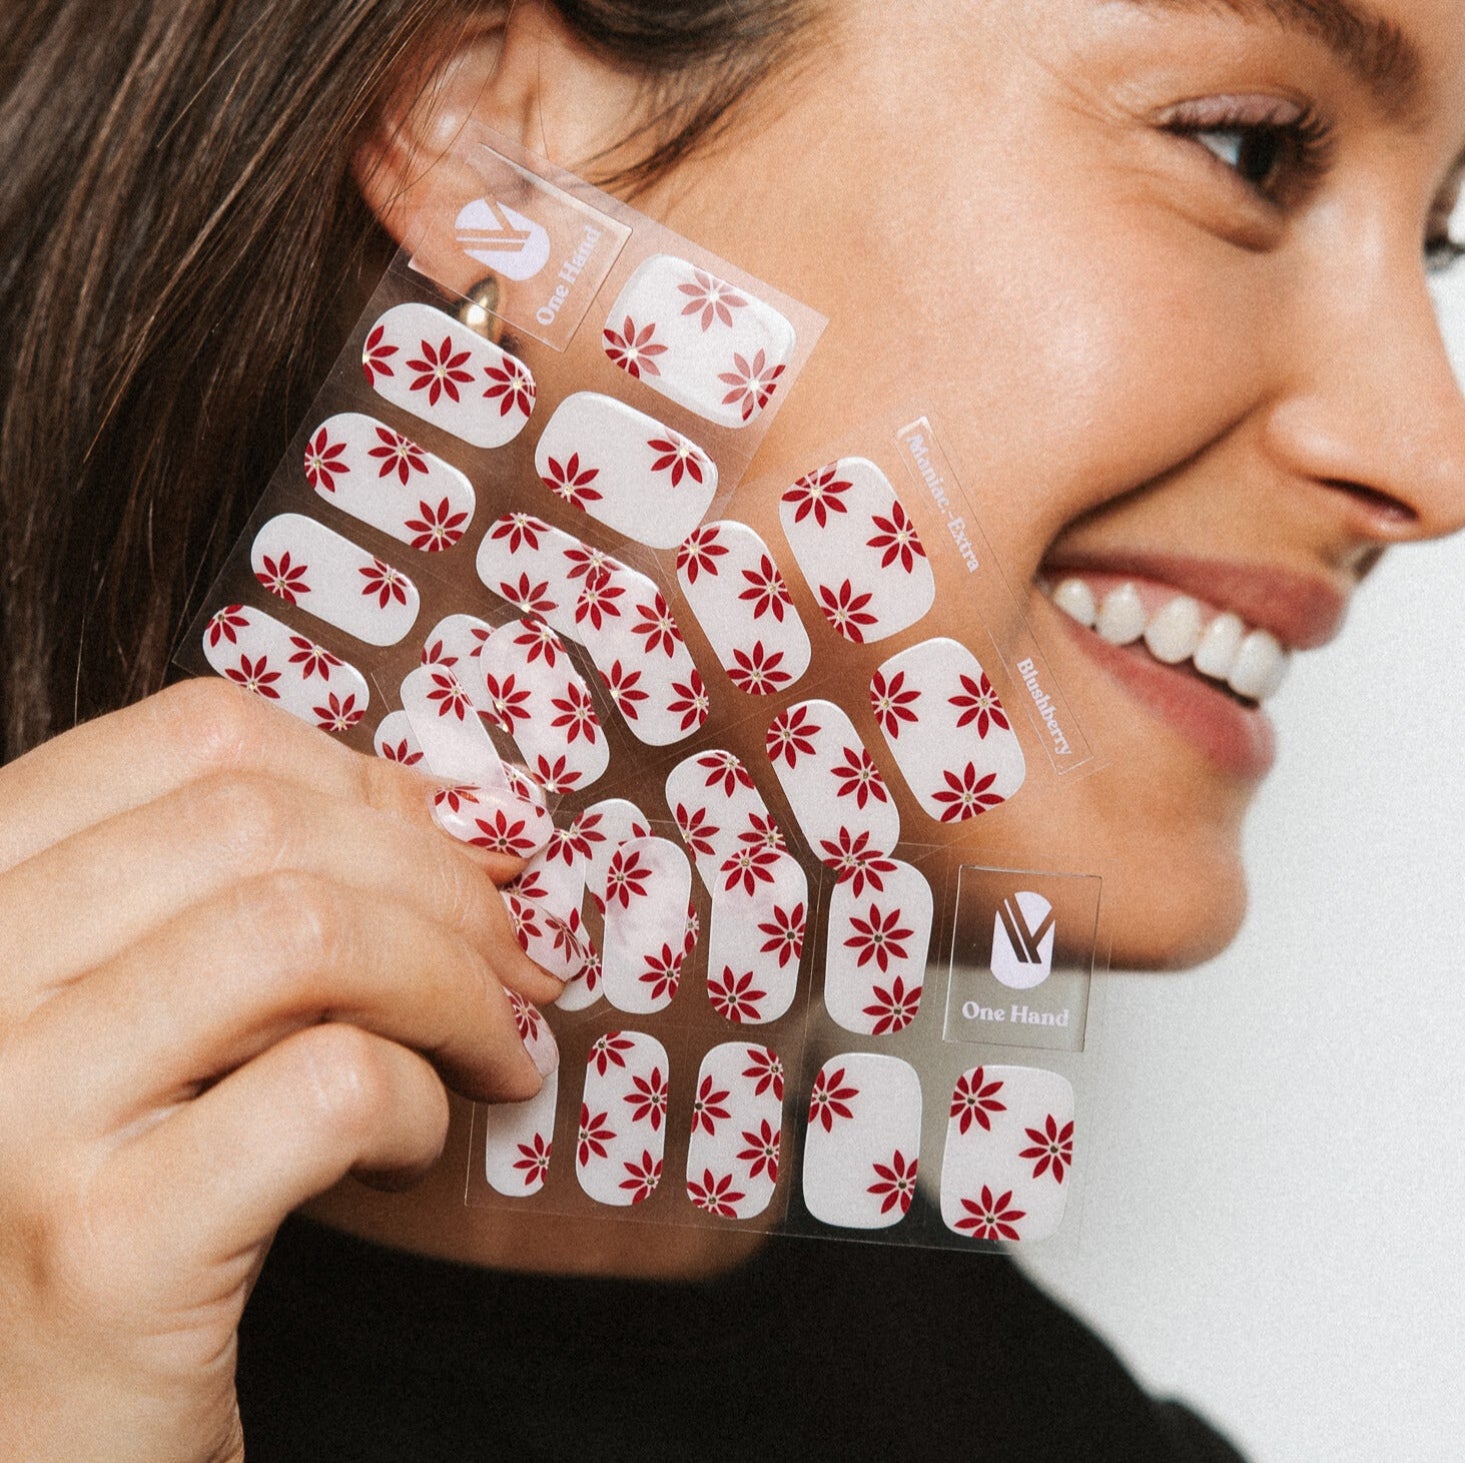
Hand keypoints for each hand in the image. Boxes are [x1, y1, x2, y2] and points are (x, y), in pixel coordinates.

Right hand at [0, 680, 559, 1462]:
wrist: (40, 1432)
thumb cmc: (115, 1189)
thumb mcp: (157, 1007)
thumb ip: (257, 890)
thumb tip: (449, 806)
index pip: (193, 735)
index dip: (362, 776)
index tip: (456, 846)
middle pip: (260, 822)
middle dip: (436, 878)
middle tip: (512, 957)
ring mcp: (6, 1114)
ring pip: (300, 933)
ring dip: (452, 981)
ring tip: (492, 1046)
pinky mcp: (99, 1254)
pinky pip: (327, 1086)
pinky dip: (418, 1097)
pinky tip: (413, 1142)